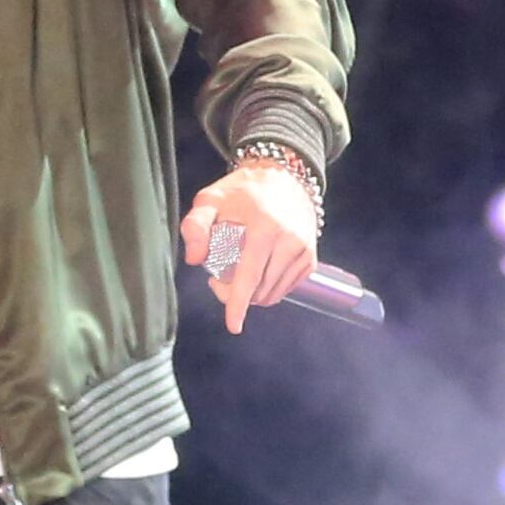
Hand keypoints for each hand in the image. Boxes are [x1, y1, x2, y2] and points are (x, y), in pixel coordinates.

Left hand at [182, 157, 318, 332]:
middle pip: (259, 289)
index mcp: (265, 227)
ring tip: (236, 273)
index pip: (250, 274)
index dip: (239, 303)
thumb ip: (195, 226)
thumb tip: (194, 259)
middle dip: (235, 295)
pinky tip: (256, 272)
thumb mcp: (210, 199)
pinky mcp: (310, 259)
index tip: (233, 325)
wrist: (285, 179)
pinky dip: (267, 289)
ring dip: (251, 294)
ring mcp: (303, 251)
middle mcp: (290, 241)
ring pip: (272, 293)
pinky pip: (285, 289)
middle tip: (217, 279)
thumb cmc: (242, 191)